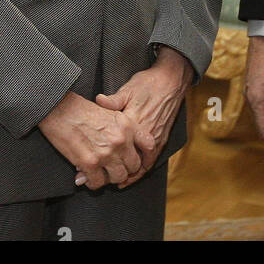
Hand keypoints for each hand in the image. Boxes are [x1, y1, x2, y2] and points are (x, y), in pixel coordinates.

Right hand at [38, 92, 154, 190]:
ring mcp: (106, 152)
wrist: (58, 108)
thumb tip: (128, 148)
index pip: (149, 145)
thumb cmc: (80, 109)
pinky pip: (98, 183)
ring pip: (118, 177)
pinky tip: (87, 177)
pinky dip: (93, 183)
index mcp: (127, 125)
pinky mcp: (90, 163)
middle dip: (124, 169)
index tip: (139, 162)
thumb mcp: (109, 111)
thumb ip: (122, 129)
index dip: (146, 157)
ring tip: (100, 173)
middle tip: (113, 168)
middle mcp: (120, 140)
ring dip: (109, 178)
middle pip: (133, 166)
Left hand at [95, 47, 193, 187]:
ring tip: (117, 182)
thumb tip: (98, 100)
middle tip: (100, 178)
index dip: (103, 158)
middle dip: (114, 171)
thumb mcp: (128, 89)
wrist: (171, 81)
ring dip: (130, 175)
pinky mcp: (162, 139)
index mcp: (134, 122)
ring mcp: (155, 138)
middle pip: (128, 160)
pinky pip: (152, 160)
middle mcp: (145, 134)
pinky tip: (135, 173)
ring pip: (142, 164)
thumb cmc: (148, 84)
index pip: (116, 146)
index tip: (92, 165)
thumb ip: (113, 100)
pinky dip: (143, 169)